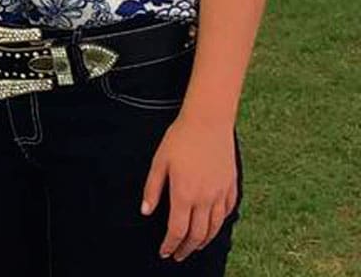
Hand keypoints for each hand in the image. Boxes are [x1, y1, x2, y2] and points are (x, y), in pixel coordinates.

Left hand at [141, 113, 236, 261]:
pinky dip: (219, 225)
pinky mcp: (231, 187)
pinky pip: (227, 213)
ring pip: (214, 228)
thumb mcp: (159, 162)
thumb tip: (146, 211)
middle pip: (197, 235)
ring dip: (204, 241)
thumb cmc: (180, 138)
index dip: (170, 244)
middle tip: (178, 255)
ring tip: (195, 246)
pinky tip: (213, 226)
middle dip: (186, 249)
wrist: (208, 122)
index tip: (164, 252)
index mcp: (185, 194)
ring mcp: (221, 194)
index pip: (177, 230)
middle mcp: (205, 199)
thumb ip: (152, 189)